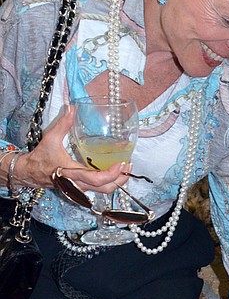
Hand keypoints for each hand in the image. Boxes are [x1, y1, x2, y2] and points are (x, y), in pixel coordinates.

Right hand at [16, 109, 130, 194]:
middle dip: (120, 180)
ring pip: (102, 191)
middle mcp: (77, 184)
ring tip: (124, 167)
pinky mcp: (79, 188)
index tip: (121, 163)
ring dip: (116, 182)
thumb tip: (71, 108)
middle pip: (104, 189)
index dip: (111, 174)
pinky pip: (98, 189)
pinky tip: (114, 171)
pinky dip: (109, 182)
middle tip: (128, 165)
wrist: (30, 172)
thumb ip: (63, 124)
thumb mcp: (50, 139)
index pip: (96, 179)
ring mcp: (79, 188)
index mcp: (71, 173)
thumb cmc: (40, 157)